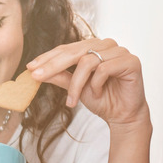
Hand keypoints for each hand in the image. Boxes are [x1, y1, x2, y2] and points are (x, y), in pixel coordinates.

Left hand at [27, 38, 149, 128]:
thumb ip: (60, 76)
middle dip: (53, 65)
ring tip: (74, 100)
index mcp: (94, 47)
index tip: (31, 68)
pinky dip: (97, 84)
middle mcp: (107, 45)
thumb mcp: (76, 88)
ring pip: (88, 61)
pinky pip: (105, 68)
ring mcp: (120, 51)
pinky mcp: (131, 61)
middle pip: (75, 51)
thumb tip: (37, 71)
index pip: (67, 48)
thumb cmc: (103, 100)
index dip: (48, 57)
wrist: (124, 116)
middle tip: (37, 76)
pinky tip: (98, 94)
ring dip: (77, 83)